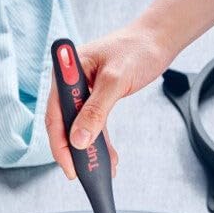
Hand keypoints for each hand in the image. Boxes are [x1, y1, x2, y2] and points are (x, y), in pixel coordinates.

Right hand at [45, 25, 174, 179]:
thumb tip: (79, 140)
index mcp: (67, 71)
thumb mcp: (115, 80)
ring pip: (79, 128)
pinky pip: (95, 125)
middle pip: (64, 124)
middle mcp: (71, 82)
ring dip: (90, 151)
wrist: (158, 38)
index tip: (69, 166)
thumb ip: (96, 110)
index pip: (55, 114)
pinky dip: (101, 142)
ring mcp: (84, 90)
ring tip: (101, 171)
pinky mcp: (97, 97)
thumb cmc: (137, 48)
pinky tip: (109, 158)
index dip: (59, 143)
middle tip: (84, 174)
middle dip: (74, 152)